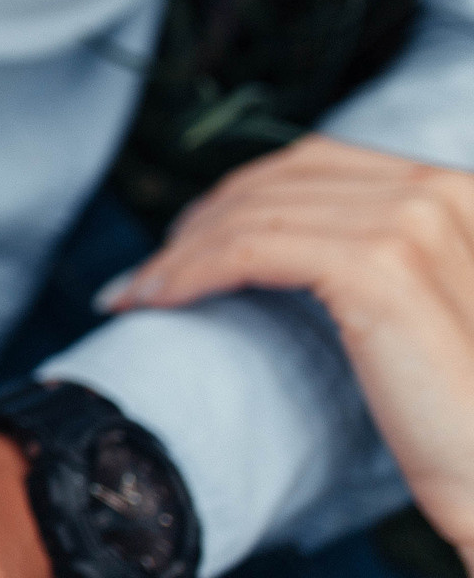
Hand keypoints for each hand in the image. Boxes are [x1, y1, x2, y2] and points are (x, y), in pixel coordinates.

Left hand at [103, 133, 473, 568]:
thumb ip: (367, 256)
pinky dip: (190, 271)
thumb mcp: (414, 309)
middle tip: (148, 270)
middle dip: (199, 221)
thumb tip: (268, 239)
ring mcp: (412, 222)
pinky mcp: (381, 269)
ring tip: (137, 291)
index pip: (315, 162)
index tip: (182, 241)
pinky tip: (157, 299)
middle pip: (277, 181)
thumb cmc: (460, 415)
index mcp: (452, 188)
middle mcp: (438, 187)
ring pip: (252, 215)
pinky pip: (249, 250)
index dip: (238, 195)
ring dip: (179, 253)